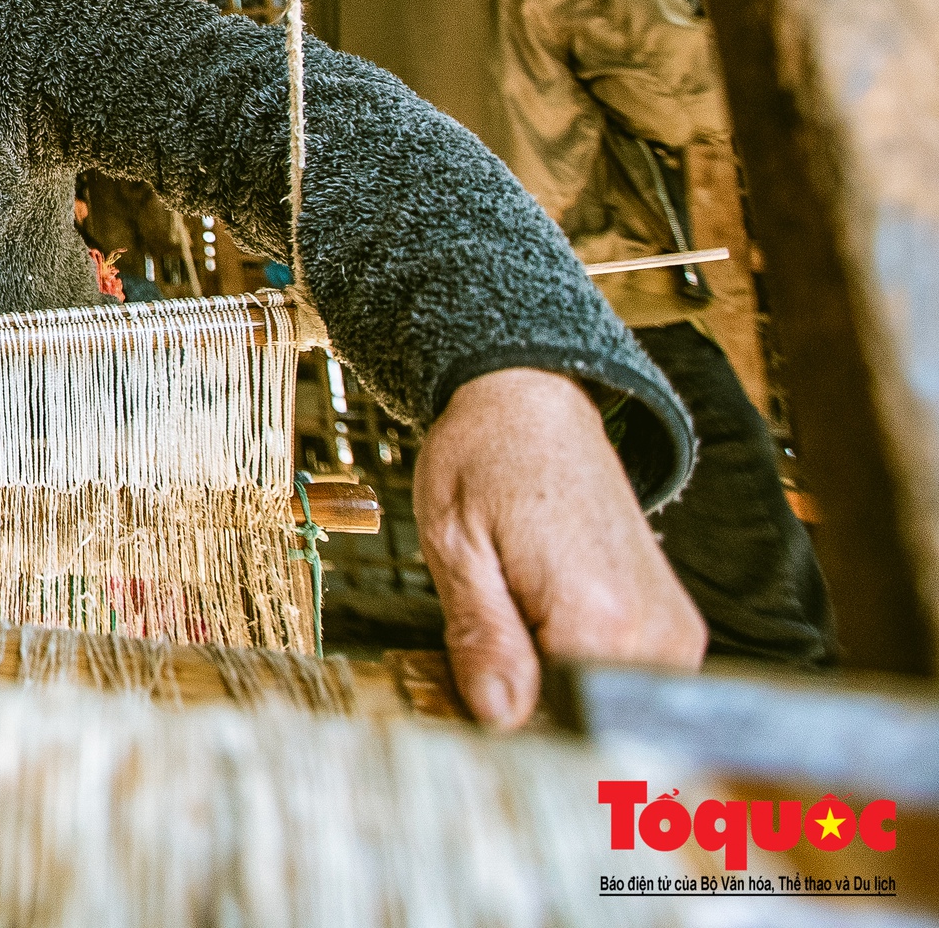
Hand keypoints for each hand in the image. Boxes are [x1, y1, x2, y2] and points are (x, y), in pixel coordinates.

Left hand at [414, 368, 704, 727]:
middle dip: (531, 718)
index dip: (507, 730)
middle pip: (588, 725)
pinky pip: (624, 683)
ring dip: (555, 699)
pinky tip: (540, 636)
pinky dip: (580, 677)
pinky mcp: (676, 628)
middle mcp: (655, 633)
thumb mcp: (456, 546)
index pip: (559, 727)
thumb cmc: (484, 460)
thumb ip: (483, 639)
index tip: (470, 704)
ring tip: (510, 635)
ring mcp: (675, 634)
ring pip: (607, 710)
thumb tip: (501, 721)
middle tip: (479, 664)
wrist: (535, 403)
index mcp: (598, 617)